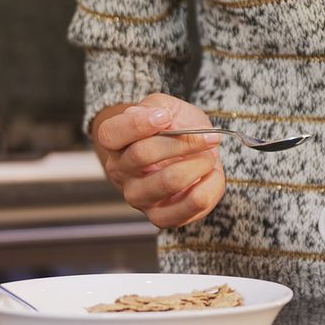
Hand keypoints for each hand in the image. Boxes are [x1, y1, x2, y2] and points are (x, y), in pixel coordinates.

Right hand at [93, 93, 224, 227]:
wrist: (182, 156)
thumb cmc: (171, 130)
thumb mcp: (164, 107)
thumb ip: (157, 106)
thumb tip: (156, 116)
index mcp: (115, 143)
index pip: (112, 134)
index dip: (138, 124)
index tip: (166, 116)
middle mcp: (121, 173)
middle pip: (143, 155)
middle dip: (183, 141)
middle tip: (209, 136)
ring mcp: (140, 198)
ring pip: (169, 181)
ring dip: (199, 164)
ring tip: (209, 156)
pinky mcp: (162, 218)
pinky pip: (191, 205)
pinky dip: (210, 186)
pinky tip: (212, 175)